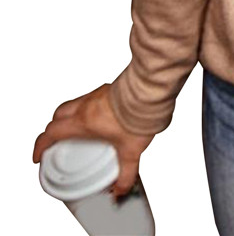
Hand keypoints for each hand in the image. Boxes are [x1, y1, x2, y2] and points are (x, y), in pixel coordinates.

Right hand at [32, 82, 155, 198]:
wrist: (152, 91)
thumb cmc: (139, 114)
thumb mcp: (131, 150)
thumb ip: (126, 173)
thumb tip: (121, 189)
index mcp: (83, 121)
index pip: (51, 132)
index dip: (40, 145)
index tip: (39, 155)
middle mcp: (86, 105)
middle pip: (58, 115)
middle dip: (53, 128)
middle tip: (57, 141)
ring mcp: (97, 93)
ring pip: (73, 103)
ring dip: (70, 115)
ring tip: (78, 129)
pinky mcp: (109, 86)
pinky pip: (90, 96)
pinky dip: (87, 107)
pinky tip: (100, 116)